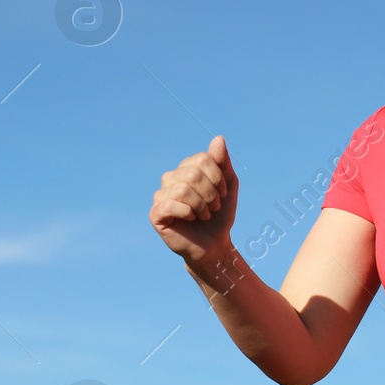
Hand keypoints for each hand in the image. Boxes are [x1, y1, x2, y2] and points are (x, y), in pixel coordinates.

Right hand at [150, 135, 238, 262]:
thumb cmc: (220, 215)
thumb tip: (219, 138)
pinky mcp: (156, 214)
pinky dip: (188, 213)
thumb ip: (223, 162)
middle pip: (193, 173)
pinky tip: (190, 219)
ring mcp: (161, 196)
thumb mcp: (228, 186)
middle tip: (213, 207)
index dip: (218, 178)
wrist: (214, 245)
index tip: (223, 194)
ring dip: (201, 206)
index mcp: (186, 169)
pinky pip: (170, 204)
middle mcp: (171, 179)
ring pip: (183, 189)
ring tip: (204, 215)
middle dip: (211, 194)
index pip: (202, 159)